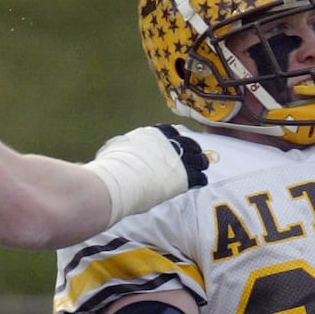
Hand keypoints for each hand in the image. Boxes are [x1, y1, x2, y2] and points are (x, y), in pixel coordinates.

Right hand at [86, 124, 209, 223]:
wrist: (121, 179)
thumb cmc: (112, 165)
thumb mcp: (116, 146)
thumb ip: (123, 145)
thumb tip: (115, 147)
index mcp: (153, 134)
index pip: (171, 131)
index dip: (175, 139)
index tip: (176, 144)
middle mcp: (169, 143)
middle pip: (189, 143)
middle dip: (192, 149)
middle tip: (194, 156)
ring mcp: (179, 159)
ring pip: (198, 158)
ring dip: (200, 163)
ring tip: (201, 168)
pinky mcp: (184, 177)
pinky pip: (199, 177)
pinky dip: (200, 179)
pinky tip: (200, 182)